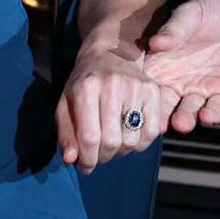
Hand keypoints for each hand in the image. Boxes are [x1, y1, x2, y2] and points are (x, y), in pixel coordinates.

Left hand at [56, 38, 176, 173]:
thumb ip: (66, 133)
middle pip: (112, 141)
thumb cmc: (85, 83)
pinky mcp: (153, 90)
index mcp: (86, 87)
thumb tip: (70, 159)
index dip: (87, 159)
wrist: (110, 52)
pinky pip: (152, 132)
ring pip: (132, 140)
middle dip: (103, 157)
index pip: (90, 137)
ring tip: (113, 145)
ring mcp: (136, 86)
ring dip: (121, 152)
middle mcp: (113, 85)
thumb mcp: (66, 104)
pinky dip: (141, 144)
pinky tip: (130, 138)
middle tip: (99, 156)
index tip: (85, 166)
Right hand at [142, 0, 219, 133]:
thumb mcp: (190, 14)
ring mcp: (201, 88)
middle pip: (164, 104)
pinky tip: (208, 116)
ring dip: (185, 119)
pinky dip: (213, 114)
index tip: (134, 105)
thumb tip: (155, 42)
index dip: (139, 95)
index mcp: (162, 63)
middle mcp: (178, 81)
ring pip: (189, 110)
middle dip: (160, 116)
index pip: (146, 83)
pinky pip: (217, 107)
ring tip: (182, 123)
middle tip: (156, 126)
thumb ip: (174, 29)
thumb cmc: (212, 9)